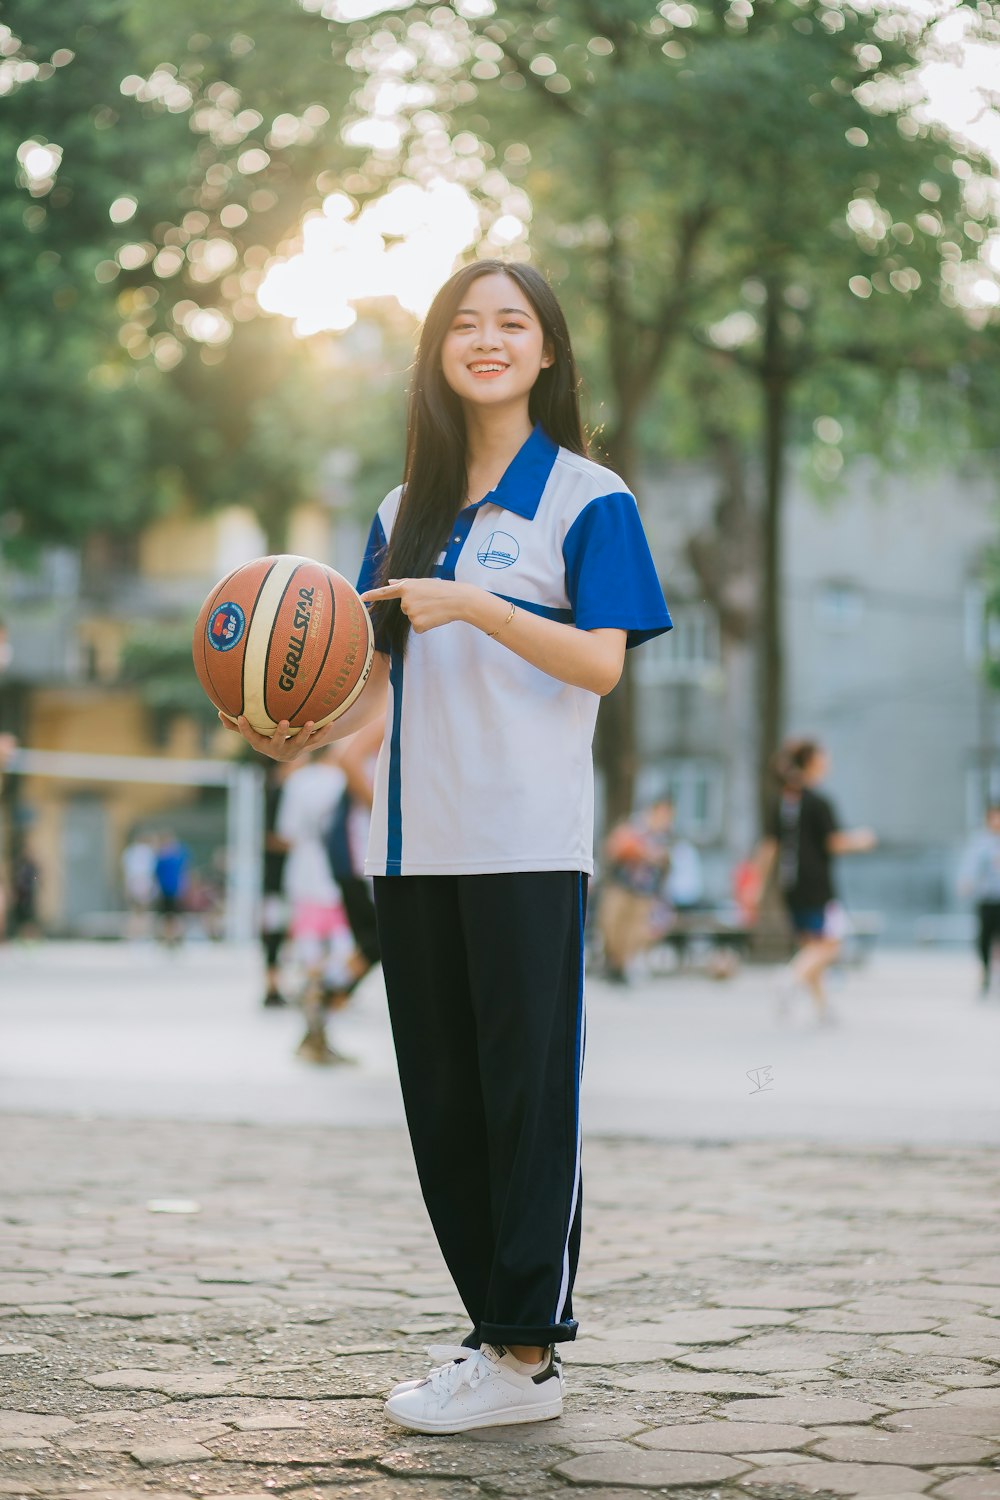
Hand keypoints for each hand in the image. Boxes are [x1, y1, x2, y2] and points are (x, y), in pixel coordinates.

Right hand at [218, 712, 335, 761]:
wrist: (287, 752)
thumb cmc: (265, 738)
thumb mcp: (251, 734)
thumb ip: (236, 726)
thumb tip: (218, 713)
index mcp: (261, 744)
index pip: (251, 737)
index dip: (245, 729)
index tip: (242, 717)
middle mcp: (277, 749)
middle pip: (278, 742)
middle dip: (281, 733)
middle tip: (284, 722)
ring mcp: (293, 749)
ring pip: (300, 742)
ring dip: (306, 733)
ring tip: (312, 722)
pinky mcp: (306, 746)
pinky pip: (316, 740)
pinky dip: (323, 732)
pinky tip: (331, 721)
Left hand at [360, 578, 475, 633]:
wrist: (459, 600)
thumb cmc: (443, 589)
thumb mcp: (423, 583)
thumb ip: (405, 583)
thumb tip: (390, 582)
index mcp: (407, 587)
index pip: (386, 592)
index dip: (373, 595)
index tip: (361, 597)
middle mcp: (406, 600)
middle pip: (405, 608)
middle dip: (417, 606)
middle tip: (431, 601)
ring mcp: (411, 613)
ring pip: (412, 618)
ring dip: (423, 616)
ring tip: (435, 608)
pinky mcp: (417, 624)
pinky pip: (418, 627)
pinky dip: (426, 625)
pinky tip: (435, 618)